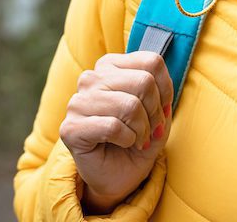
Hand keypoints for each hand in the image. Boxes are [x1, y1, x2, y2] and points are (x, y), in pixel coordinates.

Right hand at [59, 51, 173, 213]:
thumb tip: (163, 99)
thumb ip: (163, 97)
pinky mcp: (70, 128)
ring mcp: (77, 102)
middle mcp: (91, 79)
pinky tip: (123, 143)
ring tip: (138, 139)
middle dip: (155, 112)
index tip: (163, 109)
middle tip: (151, 130)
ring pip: (129, 105)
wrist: (118, 175)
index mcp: (110, 66)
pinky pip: (113, 127)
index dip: (166, 89)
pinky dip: (127, 139)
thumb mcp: (159, 114)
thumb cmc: (137, 138)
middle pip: (144, 82)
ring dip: (142, 129)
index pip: (151, 62)